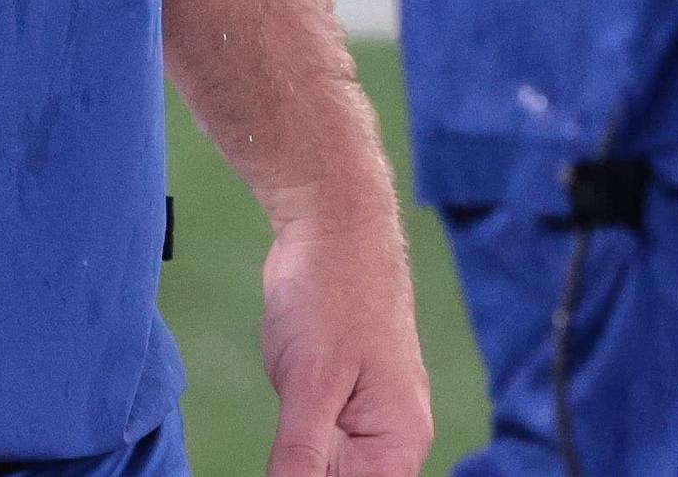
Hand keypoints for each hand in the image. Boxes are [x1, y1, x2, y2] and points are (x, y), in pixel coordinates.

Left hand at [256, 213, 432, 476]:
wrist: (333, 225)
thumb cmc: (333, 294)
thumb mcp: (310, 383)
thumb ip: (299, 456)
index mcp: (398, 444)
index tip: (288, 459)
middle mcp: (387, 441)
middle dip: (303, 470)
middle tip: (286, 423)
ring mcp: (360, 421)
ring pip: (322, 470)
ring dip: (293, 462)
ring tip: (289, 405)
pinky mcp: (334, 402)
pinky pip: (312, 445)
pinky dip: (290, 447)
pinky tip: (280, 423)